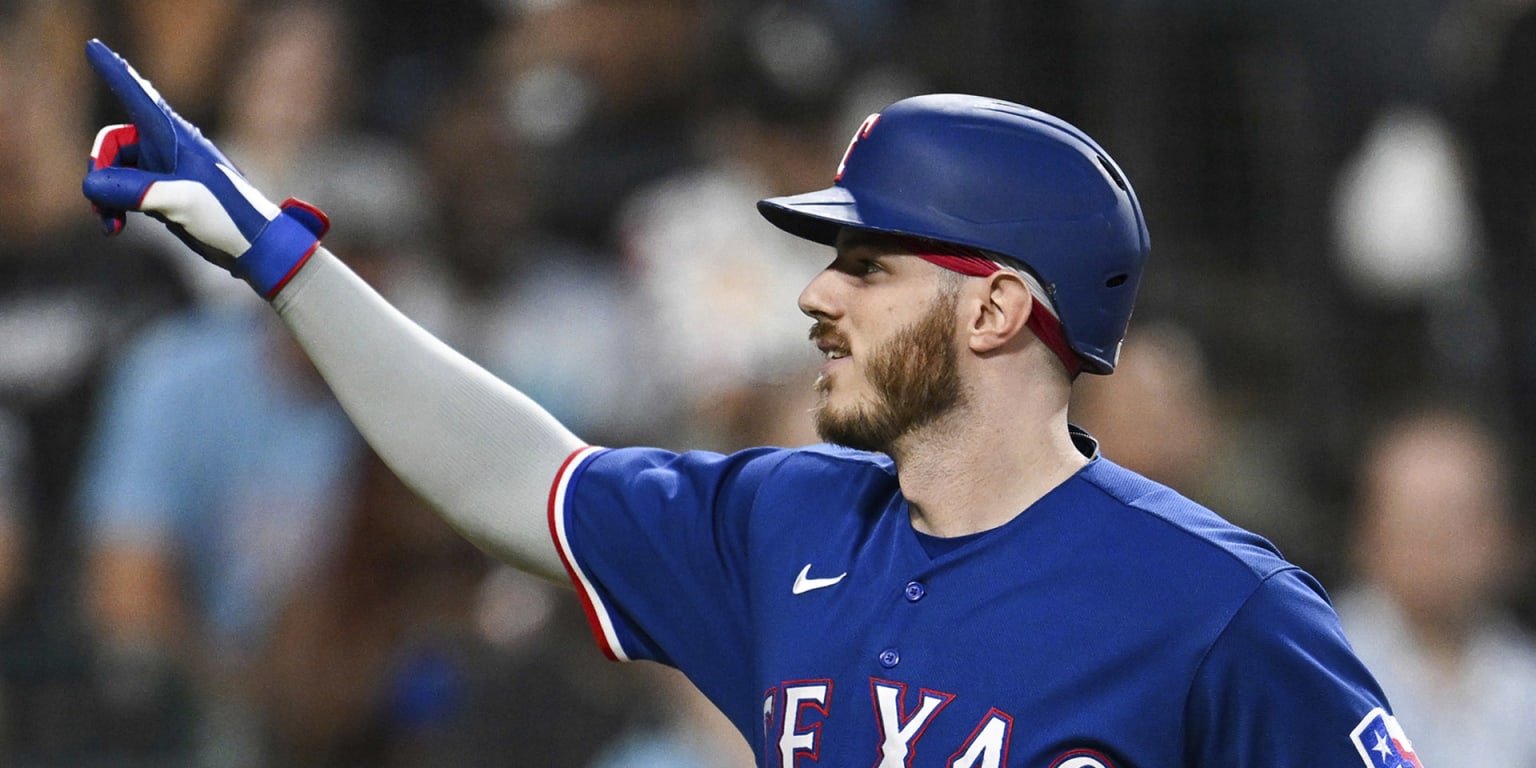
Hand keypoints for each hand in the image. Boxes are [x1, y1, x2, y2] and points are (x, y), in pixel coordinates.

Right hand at [80, 39, 328, 298]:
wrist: (254, 246)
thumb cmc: (228, 216)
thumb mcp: (180, 201)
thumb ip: (134, 189)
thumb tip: (91, 185)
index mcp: (175, 136)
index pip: (137, 96)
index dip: (114, 71)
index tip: (93, 47)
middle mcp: (168, 145)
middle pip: (113, 142)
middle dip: (101, 170)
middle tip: (102, 204)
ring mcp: (164, 168)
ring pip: (114, 169)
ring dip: (104, 195)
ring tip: (110, 224)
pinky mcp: (162, 191)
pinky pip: (123, 189)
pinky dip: (114, 206)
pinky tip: (114, 228)